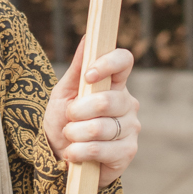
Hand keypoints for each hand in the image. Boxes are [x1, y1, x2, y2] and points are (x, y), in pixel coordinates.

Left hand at [44, 36, 139, 187]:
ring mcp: (130, 129)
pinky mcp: (127, 152)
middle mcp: (127, 104)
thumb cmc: (64, 120)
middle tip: (68, 117)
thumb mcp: (65, 92)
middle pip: (107, 100)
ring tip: (69, 136)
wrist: (62, 156)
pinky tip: (73, 153)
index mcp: (113, 84)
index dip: (108, 64)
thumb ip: (78, 68)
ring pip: (101, 127)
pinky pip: (101, 149)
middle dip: (78, 111)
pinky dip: (79, 151)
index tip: (88, 76)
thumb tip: (87, 37)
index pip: (124, 61)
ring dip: (74, 133)